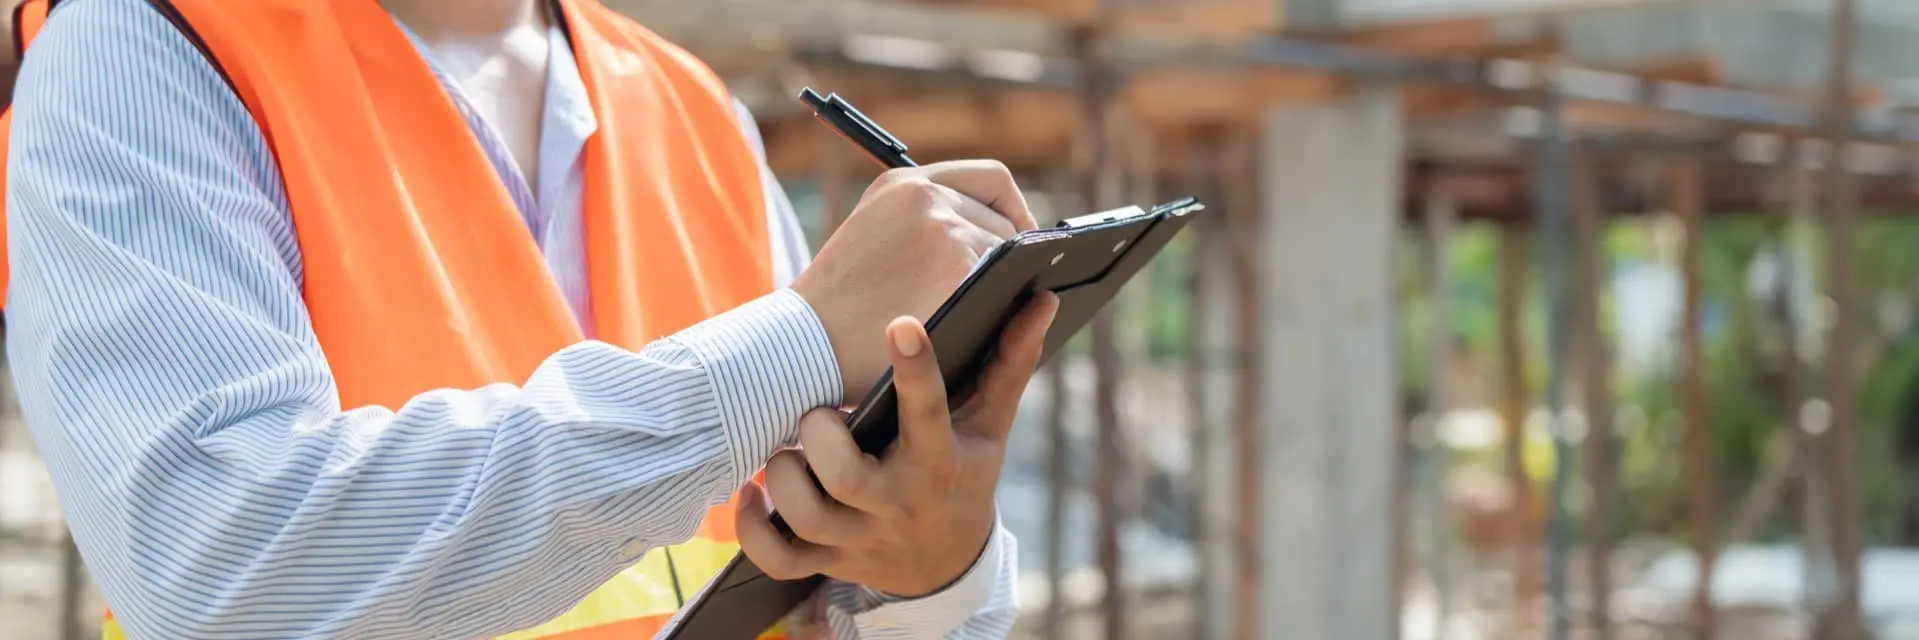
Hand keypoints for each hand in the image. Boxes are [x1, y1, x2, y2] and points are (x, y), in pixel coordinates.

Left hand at [735, 291, 1058, 596]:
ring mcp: (860, 537)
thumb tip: (1041, 298)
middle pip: (848, 478)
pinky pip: (778, 559)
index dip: (916, 369)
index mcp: (939, 461)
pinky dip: (754, 530)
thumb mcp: (991, 424)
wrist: (947, 563)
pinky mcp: (826, 560)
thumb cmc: (964, 472)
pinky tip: (754, 494)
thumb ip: (1009, 361)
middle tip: (819, 414)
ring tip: (789, 452)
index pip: (929, 413)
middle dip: (822, 438)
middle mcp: (898, 503)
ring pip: (807, 517)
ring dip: (784, 479)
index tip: (902, 322)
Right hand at [790, 160, 1035, 401]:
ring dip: (1002, 284)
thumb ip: (921, 224)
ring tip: (985, 310)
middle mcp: (925, 194)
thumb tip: (985, 236)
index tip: (1022, 238)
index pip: (990, 179)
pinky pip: (1005, 285)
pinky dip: (1000, 305)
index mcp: (902, 184)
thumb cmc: (833, 309)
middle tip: (1002, 289)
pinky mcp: (958, 269)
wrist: (802, 345)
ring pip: (1008, 256)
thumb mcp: (871, 237)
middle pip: (1005, 220)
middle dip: (1007, 256)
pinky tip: (984, 323)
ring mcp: (945, 229)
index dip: (1014, 210)